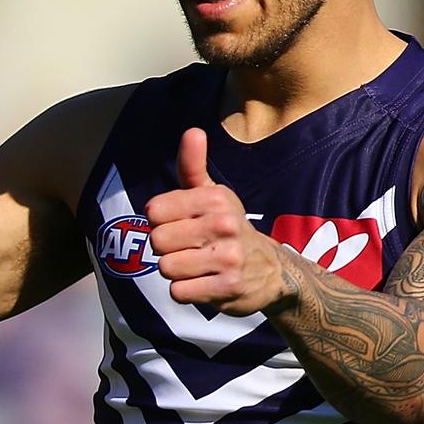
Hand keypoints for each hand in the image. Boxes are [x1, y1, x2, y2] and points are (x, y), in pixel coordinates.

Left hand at [146, 128, 287, 315]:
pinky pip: (178, 292)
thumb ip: (192, 165)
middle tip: (191, 247)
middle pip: (157, 241)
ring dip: (177, 271)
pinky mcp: (227, 288)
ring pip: (166, 267)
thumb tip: (192, 131)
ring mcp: (228, 258)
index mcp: (215, 198)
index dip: (162, 221)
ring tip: (198, 265)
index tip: (182, 223)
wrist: (269, 270)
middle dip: (167, 248)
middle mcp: (224, 224)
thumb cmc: (227, 227)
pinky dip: (186, 291)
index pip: (154, 210)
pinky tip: (204, 282)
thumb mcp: (212, 193)